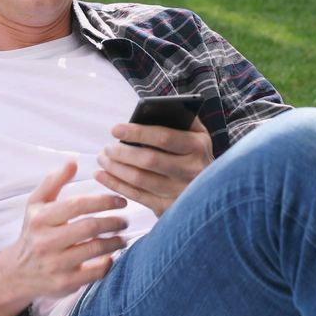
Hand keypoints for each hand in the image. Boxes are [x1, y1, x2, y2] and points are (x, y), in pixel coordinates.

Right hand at [4, 161, 128, 300]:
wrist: (18, 272)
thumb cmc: (33, 231)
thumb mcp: (35, 204)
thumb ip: (53, 181)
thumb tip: (73, 161)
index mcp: (40, 219)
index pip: (77, 205)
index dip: (103, 201)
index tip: (120, 201)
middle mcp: (45, 241)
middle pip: (89, 227)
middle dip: (113, 222)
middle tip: (124, 220)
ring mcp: (55, 264)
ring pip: (95, 249)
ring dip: (115, 242)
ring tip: (122, 237)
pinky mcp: (65, 283)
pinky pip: (95, 272)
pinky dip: (108, 263)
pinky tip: (111, 256)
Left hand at [95, 117, 214, 216]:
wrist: (213, 190)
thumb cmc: (194, 154)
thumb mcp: (196, 134)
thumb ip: (179, 118)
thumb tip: (149, 107)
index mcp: (197, 146)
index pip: (164, 137)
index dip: (137, 132)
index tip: (115, 129)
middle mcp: (192, 170)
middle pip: (149, 160)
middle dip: (122, 152)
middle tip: (106, 147)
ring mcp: (181, 192)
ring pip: (140, 179)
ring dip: (115, 168)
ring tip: (103, 158)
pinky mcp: (169, 208)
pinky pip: (136, 196)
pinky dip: (115, 184)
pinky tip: (102, 175)